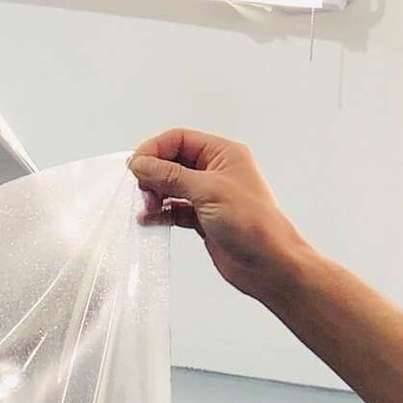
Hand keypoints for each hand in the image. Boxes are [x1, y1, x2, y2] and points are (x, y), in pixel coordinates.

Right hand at [128, 130, 314, 305]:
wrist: (267, 262)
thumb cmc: (253, 224)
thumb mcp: (207, 191)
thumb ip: (171, 176)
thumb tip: (141, 163)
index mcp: (223, 154)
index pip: (179, 139)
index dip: (154, 150)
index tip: (135, 167)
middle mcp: (215, 171)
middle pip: (172, 162)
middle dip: (153, 174)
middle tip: (142, 190)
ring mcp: (208, 195)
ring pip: (170, 186)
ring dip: (154, 195)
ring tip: (148, 207)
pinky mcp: (202, 217)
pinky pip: (173, 209)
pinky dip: (160, 213)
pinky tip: (149, 219)